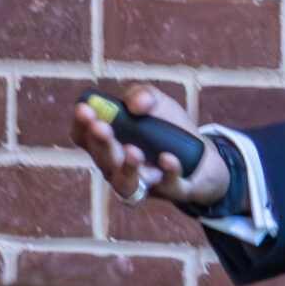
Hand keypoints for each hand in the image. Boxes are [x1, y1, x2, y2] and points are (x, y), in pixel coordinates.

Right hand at [71, 84, 229, 210]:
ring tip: (134, 151)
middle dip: (100, 143)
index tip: (84, 109)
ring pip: (127, 182)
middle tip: (101, 126)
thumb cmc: (168, 128)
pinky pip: (167, 187)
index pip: (84, 139)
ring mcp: (143, 183)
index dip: (80, 125)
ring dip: (128, 167)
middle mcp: (119, 168)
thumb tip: (134, 105)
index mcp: (109, 144)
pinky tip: (167, 158)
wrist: (204, 154)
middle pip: (102, 160)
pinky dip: (167, 172)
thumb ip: (143, 95)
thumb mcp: (157, 103)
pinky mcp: (171, 190)